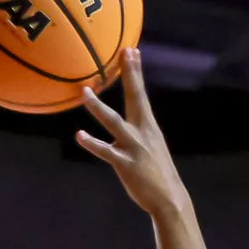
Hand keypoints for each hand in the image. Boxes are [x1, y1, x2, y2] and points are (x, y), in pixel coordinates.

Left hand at [74, 51, 188, 219]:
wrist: (168, 198)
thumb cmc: (156, 172)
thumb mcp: (151, 146)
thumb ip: (138, 133)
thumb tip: (123, 126)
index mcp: (149, 126)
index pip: (141, 93)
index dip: (136, 72)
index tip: (132, 50)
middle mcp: (142, 132)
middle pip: (135, 97)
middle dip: (130, 74)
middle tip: (124, 52)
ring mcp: (133, 147)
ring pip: (113, 122)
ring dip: (98, 107)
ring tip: (85, 92)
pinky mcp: (124, 164)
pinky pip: (105, 151)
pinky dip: (92, 143)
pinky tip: (80, 135)